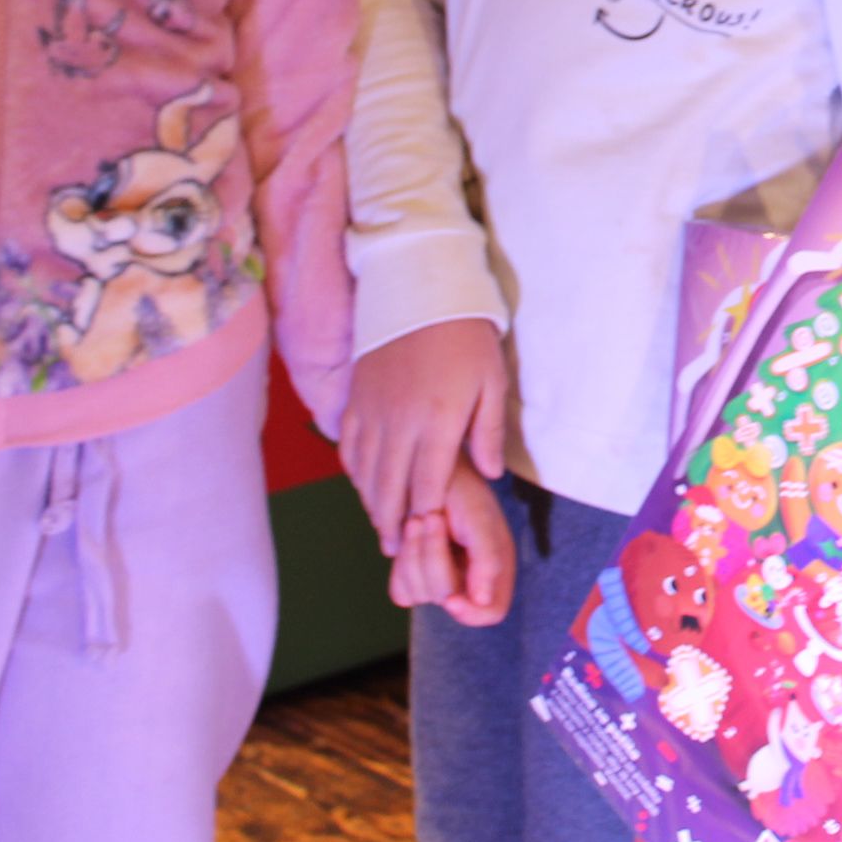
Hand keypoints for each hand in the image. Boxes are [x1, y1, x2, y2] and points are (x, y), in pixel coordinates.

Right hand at [341, 316, 507, 544]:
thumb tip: (490, 475)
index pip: (428, 485)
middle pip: (390, 487)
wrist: (421, 292)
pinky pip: (349, 447)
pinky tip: (363, 485)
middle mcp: (399, 423)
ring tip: (380, 527)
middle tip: (396, 550)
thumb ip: (488, 433)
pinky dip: (355, 472)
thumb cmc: (467, 338)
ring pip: (365, 472)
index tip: (428, 540)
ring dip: (371, 503)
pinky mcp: (356, 399)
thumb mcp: (493, 382)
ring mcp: (372, 412)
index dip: (426, 517)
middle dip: (393, 523)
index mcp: (437, 421)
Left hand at [389, 457, 514, 624]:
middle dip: (433, 558)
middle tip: (430, 517)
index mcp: (496, 566)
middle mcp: (470, 578)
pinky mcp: (414, 577)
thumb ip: (487, 559)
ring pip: (420, 594)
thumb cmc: (460, 487)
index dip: (471, 613)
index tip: (451, 599)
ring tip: (418, 517)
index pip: (491, 611)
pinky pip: (402, 591)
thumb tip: (485, 601)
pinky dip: (401, 564)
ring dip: (414, 553)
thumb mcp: (480, 518)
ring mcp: (440, 578)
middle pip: (448, 598)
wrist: (423, 467)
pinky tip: (408, 532)